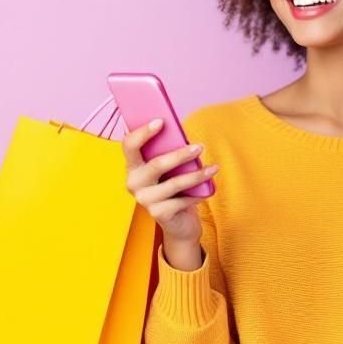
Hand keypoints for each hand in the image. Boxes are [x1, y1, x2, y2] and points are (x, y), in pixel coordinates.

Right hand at [122, 119, 217, 242]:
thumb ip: (169, 152)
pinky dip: (197, 194)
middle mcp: (133, 183)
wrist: (178, 222)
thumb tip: (183, 137)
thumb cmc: (174, 186)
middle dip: (180, 155)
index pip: (129, 145)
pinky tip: (207, 189)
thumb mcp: (169, 168)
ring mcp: (144, 200)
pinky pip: (183, 200)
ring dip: (197, 175)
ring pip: (175, 183)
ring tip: (213, 168)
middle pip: (156, 165)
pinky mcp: (158, 214)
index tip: (161, 121)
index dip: (142, 133)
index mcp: (133, 166)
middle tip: (200, 147)